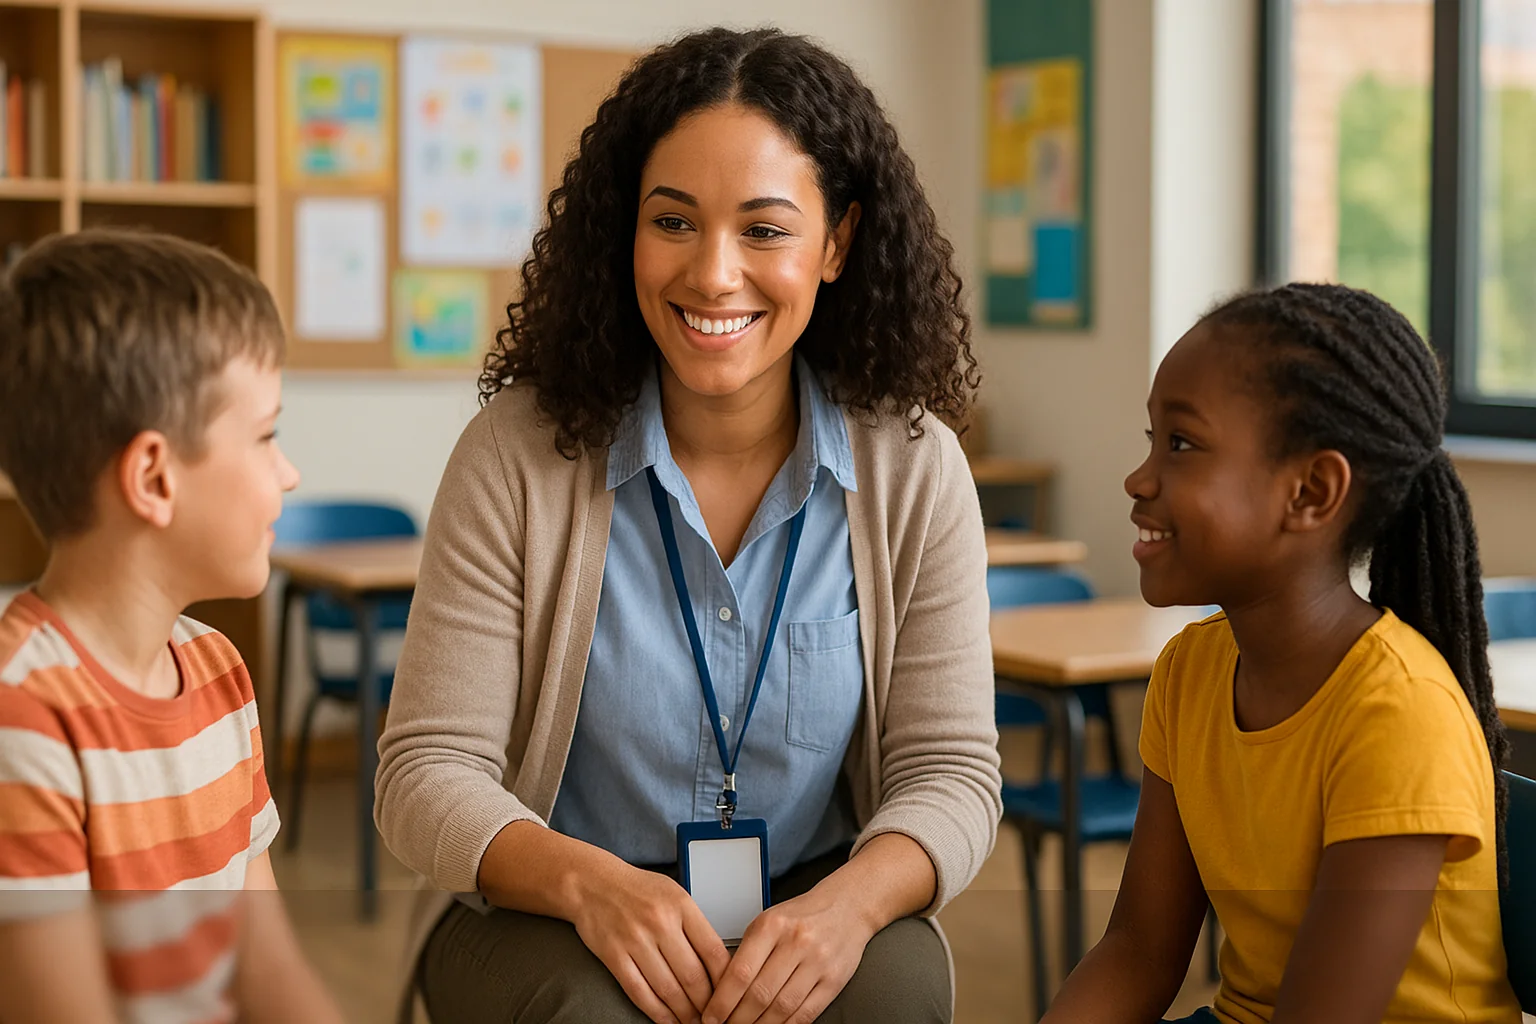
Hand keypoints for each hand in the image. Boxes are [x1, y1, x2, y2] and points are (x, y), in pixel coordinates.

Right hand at [571, 861, 731, 1023]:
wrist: (592, 883)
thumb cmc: (637, 889)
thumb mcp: (675, 894)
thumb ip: (695, 924)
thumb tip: (718, 963)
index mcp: (681, 905)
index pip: (713, 951)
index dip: (725, 980)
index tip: (730, 995)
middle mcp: (660, 922)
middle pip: (692, 975)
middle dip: (706, 1004)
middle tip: (714, 1017)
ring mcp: (636, 940)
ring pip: (668, 989)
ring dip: (684, 1013)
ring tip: (693, 1023)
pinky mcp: (614, 955)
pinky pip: (639, 991)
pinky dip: (656, 1012)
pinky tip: (667, 1020)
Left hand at [702, 884, 876, 1023]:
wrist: (848, 906)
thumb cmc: (803, 915)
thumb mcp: (769, 921)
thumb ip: (747, 951)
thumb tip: (721, 988)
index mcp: (772, 925)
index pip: (740, 972)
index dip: (722, 1001)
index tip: (710, 1017)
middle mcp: (795, 942)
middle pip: (759, 994)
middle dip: (737, 1019)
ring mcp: (817, 962)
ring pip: (782, 1007)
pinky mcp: (834, 979)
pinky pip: (807, 1012)